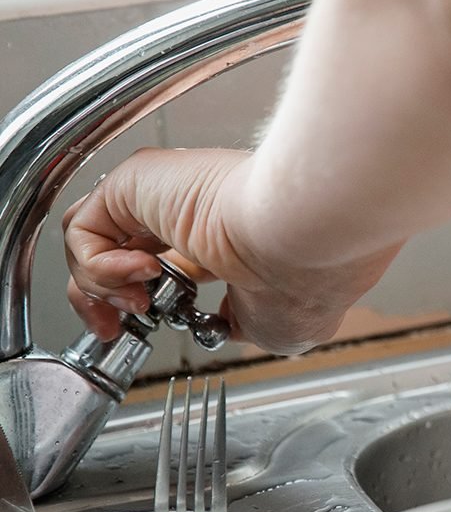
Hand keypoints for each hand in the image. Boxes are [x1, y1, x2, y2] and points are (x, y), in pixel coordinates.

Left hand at [63, 147, 399, 355]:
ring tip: (139, 301)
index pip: (164, 267)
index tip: (144, 328)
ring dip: (103, 288)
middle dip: (107, 300)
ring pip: (90, 242)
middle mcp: (191, 214)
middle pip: (113, 253)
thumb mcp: (271, 328)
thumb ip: (236, 323)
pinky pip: (83, 229)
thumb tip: (227, 327)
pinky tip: (142, 275)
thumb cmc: (306, 276)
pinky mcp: (137, 183)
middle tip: (118, 326)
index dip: (144, 303)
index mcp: (226, 241)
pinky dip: (98, 267)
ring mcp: (162, 197)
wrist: (302, 241)